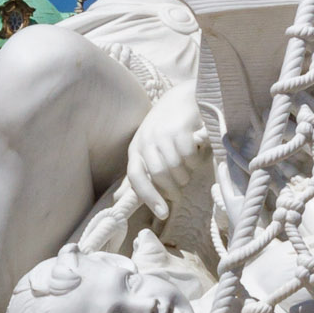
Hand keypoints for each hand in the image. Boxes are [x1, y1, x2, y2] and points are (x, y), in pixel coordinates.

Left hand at [126, 89, 206, 222]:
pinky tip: (195, 156)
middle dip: (173, 188)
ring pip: (175, 167)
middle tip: (180, 189)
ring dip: (185, 175)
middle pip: (159, 175)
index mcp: (135, 150)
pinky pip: (189, 156)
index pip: (135, 177)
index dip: (148, 197)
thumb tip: (118, 200)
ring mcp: (163, 133)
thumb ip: (137, 175)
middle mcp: (146, 141)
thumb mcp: (146, 150)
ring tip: (188, 170)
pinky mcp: (180, 128)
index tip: (163, 213)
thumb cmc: (163, 129)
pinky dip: (194, 162)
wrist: (182, 98)